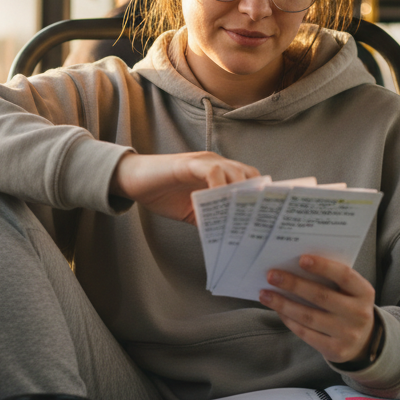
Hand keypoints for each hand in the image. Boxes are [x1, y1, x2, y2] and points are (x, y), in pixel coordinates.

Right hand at [109, 151, 259, 223]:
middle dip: (256, 196)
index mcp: (220, 174)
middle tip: (258, 220)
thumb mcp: (192, 212)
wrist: (133, 182)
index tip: (267, 216)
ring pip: (236, 171)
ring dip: (241, 193)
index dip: (260, 195)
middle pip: (249, 174)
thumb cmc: (162, 194)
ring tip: (242, 215)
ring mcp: (205, 161)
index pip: (249, 179)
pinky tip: (219, 204)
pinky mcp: (190, 163)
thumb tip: (231, 237)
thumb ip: (212, 219)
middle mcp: (217, 164)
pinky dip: (220, 187)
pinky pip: (214, 172)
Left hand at [259, 255, 376, 364]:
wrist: (364, 341)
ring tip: (265, 294)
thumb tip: (294, 267)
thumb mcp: (350, 291)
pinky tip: (278, 310)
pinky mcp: (335, 350)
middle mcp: (359, 314)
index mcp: (364, 292)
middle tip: (272, 275)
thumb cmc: (349, 306)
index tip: (301, 259)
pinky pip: (306, 333)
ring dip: (283, 304)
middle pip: (321, 296)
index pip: (344, 276)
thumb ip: (331, 279)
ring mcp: (348, 334)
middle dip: (293, 284)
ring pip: (309, 317)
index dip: (323, 267)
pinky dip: (289, 320)